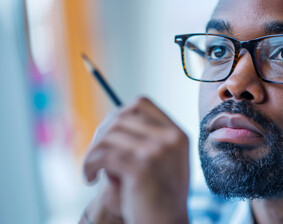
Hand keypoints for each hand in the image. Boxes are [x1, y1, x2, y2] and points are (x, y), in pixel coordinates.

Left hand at [82, 98, 189, 223]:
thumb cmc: (158, 197)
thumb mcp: (162, 161)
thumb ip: (147, 138)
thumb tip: (113, 118)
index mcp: (177, 134)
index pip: (141, 104)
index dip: (118, 115)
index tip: (108, 137)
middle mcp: (171, 138)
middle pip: (122, 116)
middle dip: (101, 134)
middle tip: (95, 156)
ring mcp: (158, 150)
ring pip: (109, 135)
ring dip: (92, 152)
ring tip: (91, 169)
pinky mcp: (142, 166)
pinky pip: (103, 154)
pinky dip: (89, 164)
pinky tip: (90, 178)